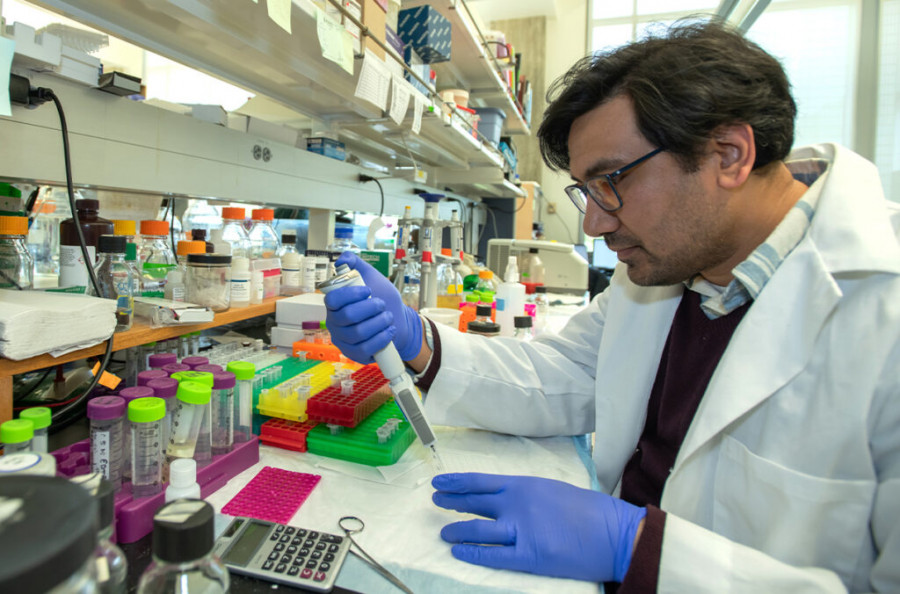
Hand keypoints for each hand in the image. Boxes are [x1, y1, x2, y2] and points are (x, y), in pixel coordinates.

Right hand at [324, 252, 422, 363]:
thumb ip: (356, 265)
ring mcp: (344, 340)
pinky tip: (389, 331)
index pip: (332, 300)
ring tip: (388, 317)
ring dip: (379, 322)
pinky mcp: (355, 354)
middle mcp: (335, 323)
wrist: (398, 321)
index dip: (350, 294)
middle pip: (348, 316)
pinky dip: (381, 338)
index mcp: (335, 305)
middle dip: (370, 308)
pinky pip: (366, 349)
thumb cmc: (382, 298)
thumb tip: (342, 260)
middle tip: (382, 304)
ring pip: (358, 333)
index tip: (367, 290)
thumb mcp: (371, 276)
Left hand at [432, 473, 646, 582]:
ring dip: (457, 529)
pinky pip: (493, 555)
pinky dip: (472, 553)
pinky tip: (458, 551)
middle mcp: (517, 504)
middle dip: (452, 501)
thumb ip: (527, 495)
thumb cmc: (589, 511)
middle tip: (435, 500)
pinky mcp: (529, 556)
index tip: (439, 481)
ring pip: (478, 529)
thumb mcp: (553, 491)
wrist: (615, 533)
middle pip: (474, 502)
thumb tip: (504, 501)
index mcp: (524, 484)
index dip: (456, 482)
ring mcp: (522, 530)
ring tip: (443, 532)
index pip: (480, 482)